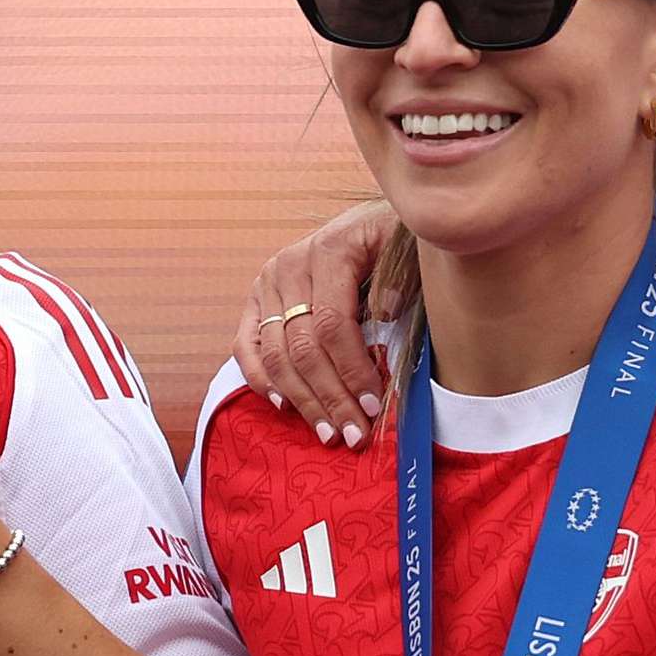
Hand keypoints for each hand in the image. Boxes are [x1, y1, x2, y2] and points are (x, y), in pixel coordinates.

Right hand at [232, 201, 396, 448]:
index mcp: (329, 250)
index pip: (333, 323)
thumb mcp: (408, 250)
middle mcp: (289, 265)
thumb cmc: (395, 242)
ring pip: (276, 354)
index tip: (373, 406)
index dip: (351, 369)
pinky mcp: (256, 299)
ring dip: (302, 400)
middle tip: (353, 434)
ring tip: (328, 433)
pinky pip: (246, 346)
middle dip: (330, 396)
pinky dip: (261, 379)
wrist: (372, 221)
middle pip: (303, 346)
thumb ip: (400, 277)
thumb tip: (384, 312)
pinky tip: (285, 406)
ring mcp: (268, 283)